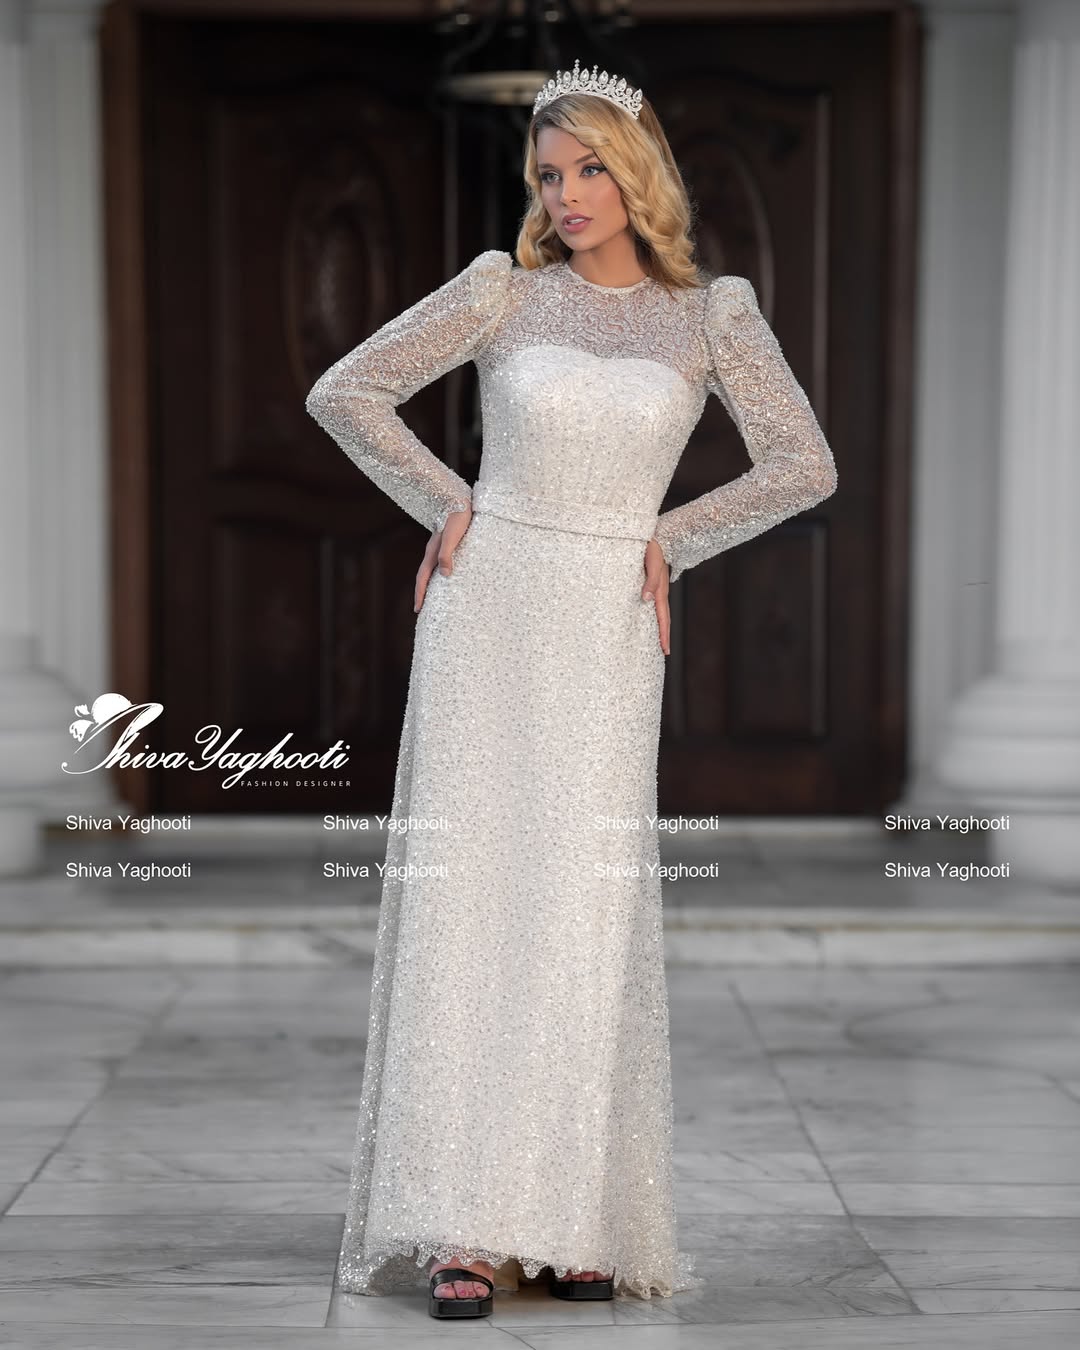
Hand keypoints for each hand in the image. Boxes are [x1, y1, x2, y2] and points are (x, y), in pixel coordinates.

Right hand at [414, 504, 472, 612]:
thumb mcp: (453, 537)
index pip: (423, 578)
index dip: (420, 594)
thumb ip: (447, 555)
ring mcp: (438, 547)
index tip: (417, 610)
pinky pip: (438, 564)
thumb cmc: (458, 517)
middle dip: (422, 593)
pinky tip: (445, 578)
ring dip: (429, 584)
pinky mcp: (446, 543)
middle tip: (421, 609)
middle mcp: (433, 551)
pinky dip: (438, 575)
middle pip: (424, 576)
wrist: (458, 499)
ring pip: (431, 570)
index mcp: (432, 552)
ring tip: (432, 597)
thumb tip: (445, 575)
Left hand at [642, 538, 670, 656]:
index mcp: (660, 590)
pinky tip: (649, 616)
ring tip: (659, 639)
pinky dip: (654, 614)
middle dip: (664, 635)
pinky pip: (654, 603)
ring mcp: (657, 588)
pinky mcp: (652, 583)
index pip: (663, 618)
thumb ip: (650, 581)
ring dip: (660, 626)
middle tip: (665, 651)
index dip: (664, 634)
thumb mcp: (651, 563)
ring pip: (659, 612)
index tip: (666, 650)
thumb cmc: (654, 547)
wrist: (659, 536)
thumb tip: (646, 599)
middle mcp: (660, 591)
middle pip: (663, 618)